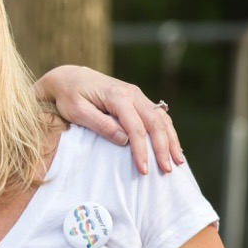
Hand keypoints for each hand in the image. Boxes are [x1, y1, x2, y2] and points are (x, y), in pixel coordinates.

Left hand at [35, 65, 182, 173]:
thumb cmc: (69, 96)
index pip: (136, 127)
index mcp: (118, 96)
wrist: (69, 77)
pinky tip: (171, 145)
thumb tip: (124, 140)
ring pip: (161, 118)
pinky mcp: (137, 99)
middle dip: (163, 147)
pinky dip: (166, 131)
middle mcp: (132, 93)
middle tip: (168, 169)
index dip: (141, 150)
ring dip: (171, 139)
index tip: (144, 169)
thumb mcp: (77, 111)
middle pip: (155, 123)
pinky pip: (157, 115)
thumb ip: (100, 124)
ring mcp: (137, 95)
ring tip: (178, 160)